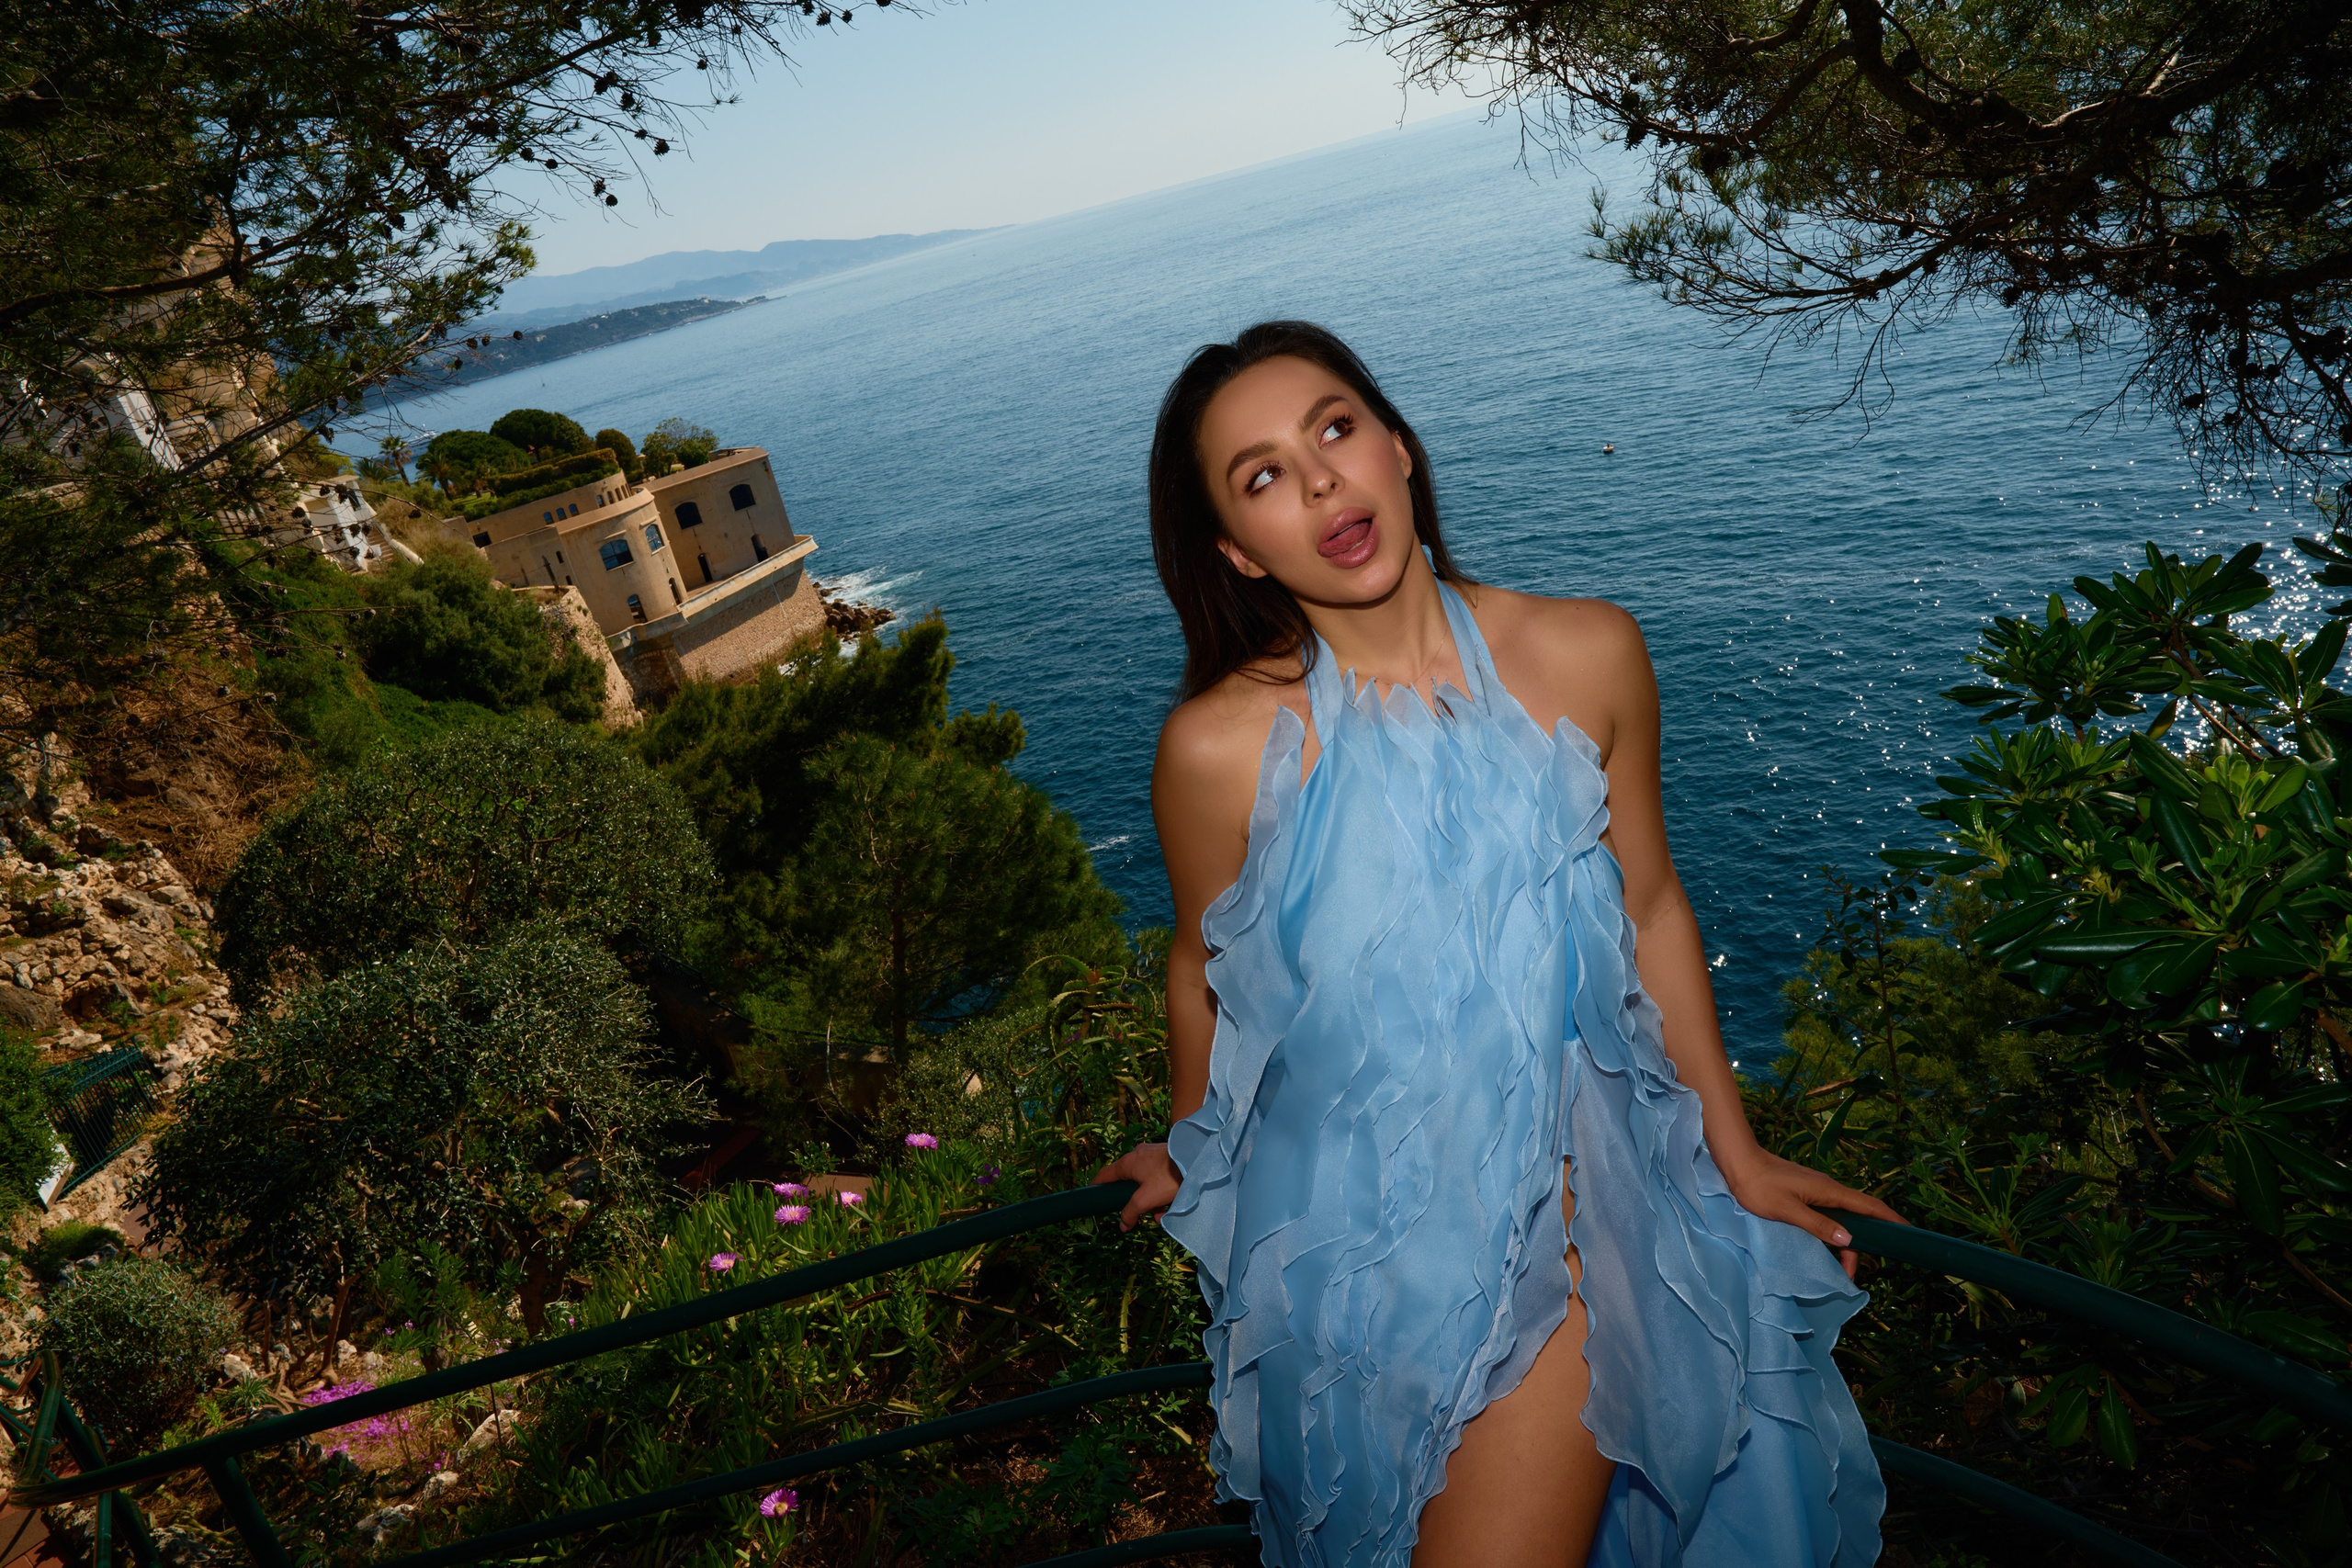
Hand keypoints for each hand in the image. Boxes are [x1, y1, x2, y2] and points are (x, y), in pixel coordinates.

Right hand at [1092, 1141, 1180, 1231]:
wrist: (1199, 1161)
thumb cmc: (1169, 1177)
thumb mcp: (1145, 1199)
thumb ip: (1130, 1213)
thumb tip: (1122, 1225)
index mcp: (1128, 1162)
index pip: (1104, 1175)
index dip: (1097, 1188)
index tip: (1093, 1199)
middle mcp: (1138, 1155)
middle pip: (1128, 1182)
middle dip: (1133, 1201)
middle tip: (1138, 1214)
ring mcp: (1153, 1155)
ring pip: (1145, 1182)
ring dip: (1150, 1200)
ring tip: (1160, 1214)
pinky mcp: (1168, 1157)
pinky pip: (1158, 1178)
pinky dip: (1161, 1192)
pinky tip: (1169, 1206)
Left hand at [1714, 1143, 1903, 1279]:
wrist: (1737, 1162)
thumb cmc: (1759, 1186)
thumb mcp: (1788, 1210)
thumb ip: (1818, 1225)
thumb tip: (1849, 1241)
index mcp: (1829, 1191)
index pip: (1869, 1206)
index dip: (1891, 1219)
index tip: (1909, 1234)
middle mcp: (1828, 1189)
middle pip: (1859, 1215)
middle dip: (1870, 1240)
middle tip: (1868, 1269)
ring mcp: (1817, 1190)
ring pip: (1843, 1217)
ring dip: (1848, 1241)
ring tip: (1845, 1269)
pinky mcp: (1805, 1193)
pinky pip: (1830, 1214)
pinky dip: (1835, 1232)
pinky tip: (1830, 1246)